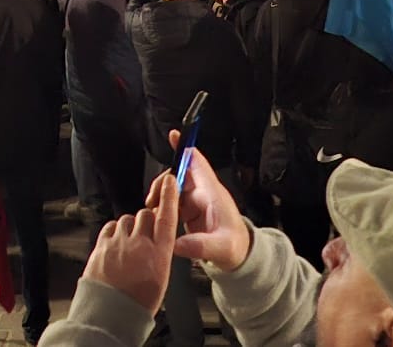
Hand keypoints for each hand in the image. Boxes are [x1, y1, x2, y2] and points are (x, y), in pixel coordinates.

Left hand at [82, 174, 179, 313]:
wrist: (109, 315)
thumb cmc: (137, 303)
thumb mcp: (160, 280)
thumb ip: (159, 255)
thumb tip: (156, 242)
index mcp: (159, 254)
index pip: (167, 217)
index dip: (169, 196)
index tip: (170, 181)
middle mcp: (140, 244)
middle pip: (145, 214)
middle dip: (146, 219)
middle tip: (143, 234)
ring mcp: (119, 243)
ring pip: (127, 220)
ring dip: (129, 227)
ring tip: (127, 247)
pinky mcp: (101, 245)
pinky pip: (110, 227)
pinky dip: (114, 232)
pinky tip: (115, 245)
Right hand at [166, 131, 249, 270]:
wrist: (240, 256)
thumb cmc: (235, 247)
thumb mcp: (221, 248)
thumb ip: (200, 245)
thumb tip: (176, 244)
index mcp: (212, 194)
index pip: (198, 164)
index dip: (185, 149)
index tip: (173, 135)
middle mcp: (203, 194)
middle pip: (179, 175)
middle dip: (163, 182)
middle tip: (152, 199)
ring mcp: (196, 202)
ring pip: (173, 188)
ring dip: (161, 195)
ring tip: (152, 209)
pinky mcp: (190, 213)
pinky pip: (173, 203)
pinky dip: (163, 206)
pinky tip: (157, 217)